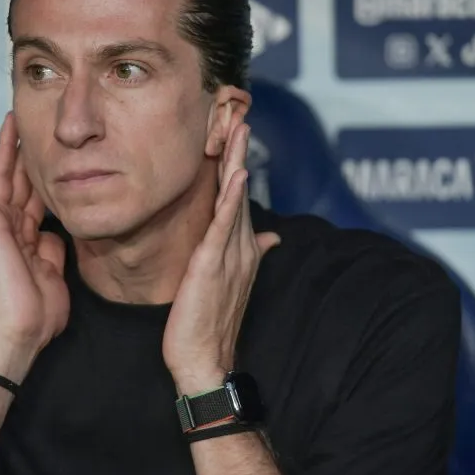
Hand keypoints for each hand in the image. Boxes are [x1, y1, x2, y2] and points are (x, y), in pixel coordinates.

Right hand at [0, 112, 69, 368]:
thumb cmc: (37, 314)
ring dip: (3, 147)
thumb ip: (52, 247)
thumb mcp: (54, 273)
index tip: (48, 154)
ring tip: (9, 120)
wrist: (20, 331)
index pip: (33, 198)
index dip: (40, 175)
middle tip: (28, 123)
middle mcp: (8, 228)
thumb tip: (53, 230)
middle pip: (17, 181)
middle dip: (22, 153)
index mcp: (24, 239)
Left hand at [162, 113, 280, 394]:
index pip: (238, 198)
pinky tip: (237, 174)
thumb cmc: (207, 322)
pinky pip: (224, 224)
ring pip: (235, 198)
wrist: (203, 359)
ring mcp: (230, 254)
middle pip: (239, 189)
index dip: (236, 164)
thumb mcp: (228, 281)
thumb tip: (271, 237)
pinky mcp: (214, 263)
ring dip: (237, 162)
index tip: (234, 133)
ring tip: (239, 129)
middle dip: (239, 151)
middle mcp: (240, 246)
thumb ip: (247, 253)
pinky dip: (231, 198)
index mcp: (240, 248)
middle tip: (240, 114)